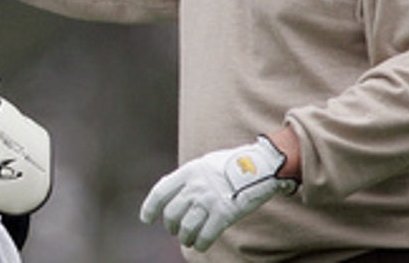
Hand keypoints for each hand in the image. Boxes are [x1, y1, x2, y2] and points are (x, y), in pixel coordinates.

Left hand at [139, 136, 297, 251]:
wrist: (262, 164)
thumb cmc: (234, 164)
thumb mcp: (205, 163)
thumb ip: (190, 178)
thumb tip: (177, 195)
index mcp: (188, 171)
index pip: (160, 192)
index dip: (150, 208)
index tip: (146, 219)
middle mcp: (195, 186)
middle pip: (172, 213)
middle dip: (171, 226)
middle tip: (175, 230)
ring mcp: (209, 200)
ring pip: (186, 227)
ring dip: (185, 237)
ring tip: (188, 240)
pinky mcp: (225, 213)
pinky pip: (206, 235)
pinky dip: (200, 243)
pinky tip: (201, 245)